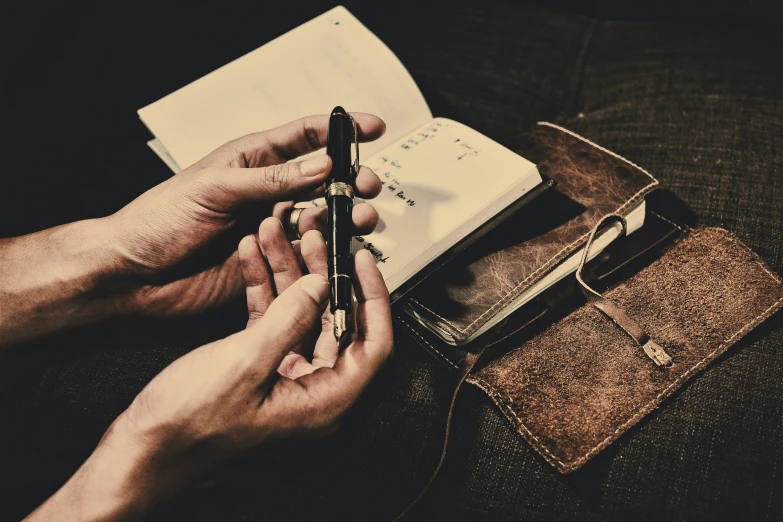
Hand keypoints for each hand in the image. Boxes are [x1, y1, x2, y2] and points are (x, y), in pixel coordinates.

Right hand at [25, 235, 392, 520]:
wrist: (140, 451)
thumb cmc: (188, 427)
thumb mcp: (244, 366)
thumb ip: (288, 321)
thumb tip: (320, 286)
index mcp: (323, 403)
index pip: (373, 345)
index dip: (373, 299)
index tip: (362, 262)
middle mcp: (311, 392)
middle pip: (334, 322)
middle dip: (321, 274)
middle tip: (312, 238)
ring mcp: (285, 380)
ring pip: (301, 316)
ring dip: (288, 275)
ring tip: (275, 236)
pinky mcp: (258, 370)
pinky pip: (272, 322)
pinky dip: (264, 290)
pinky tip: (252, 258)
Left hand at [108, 113, 384, 315]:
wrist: (135, 274)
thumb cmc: (159, 220)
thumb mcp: (216, 188)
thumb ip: (272, 179)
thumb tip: (322, 163)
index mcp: (252, 161)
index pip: (304, 137)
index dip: (340, 129)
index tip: (371, 127)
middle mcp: (267, 192)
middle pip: (323, 179)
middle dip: (351, 178)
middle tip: (367, 185)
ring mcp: (271, 227)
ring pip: (321, 217)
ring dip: (345, 215)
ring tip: (359, 218)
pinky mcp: (271, 261)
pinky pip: (308, 252)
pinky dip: (326, 249)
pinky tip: (334, 247)